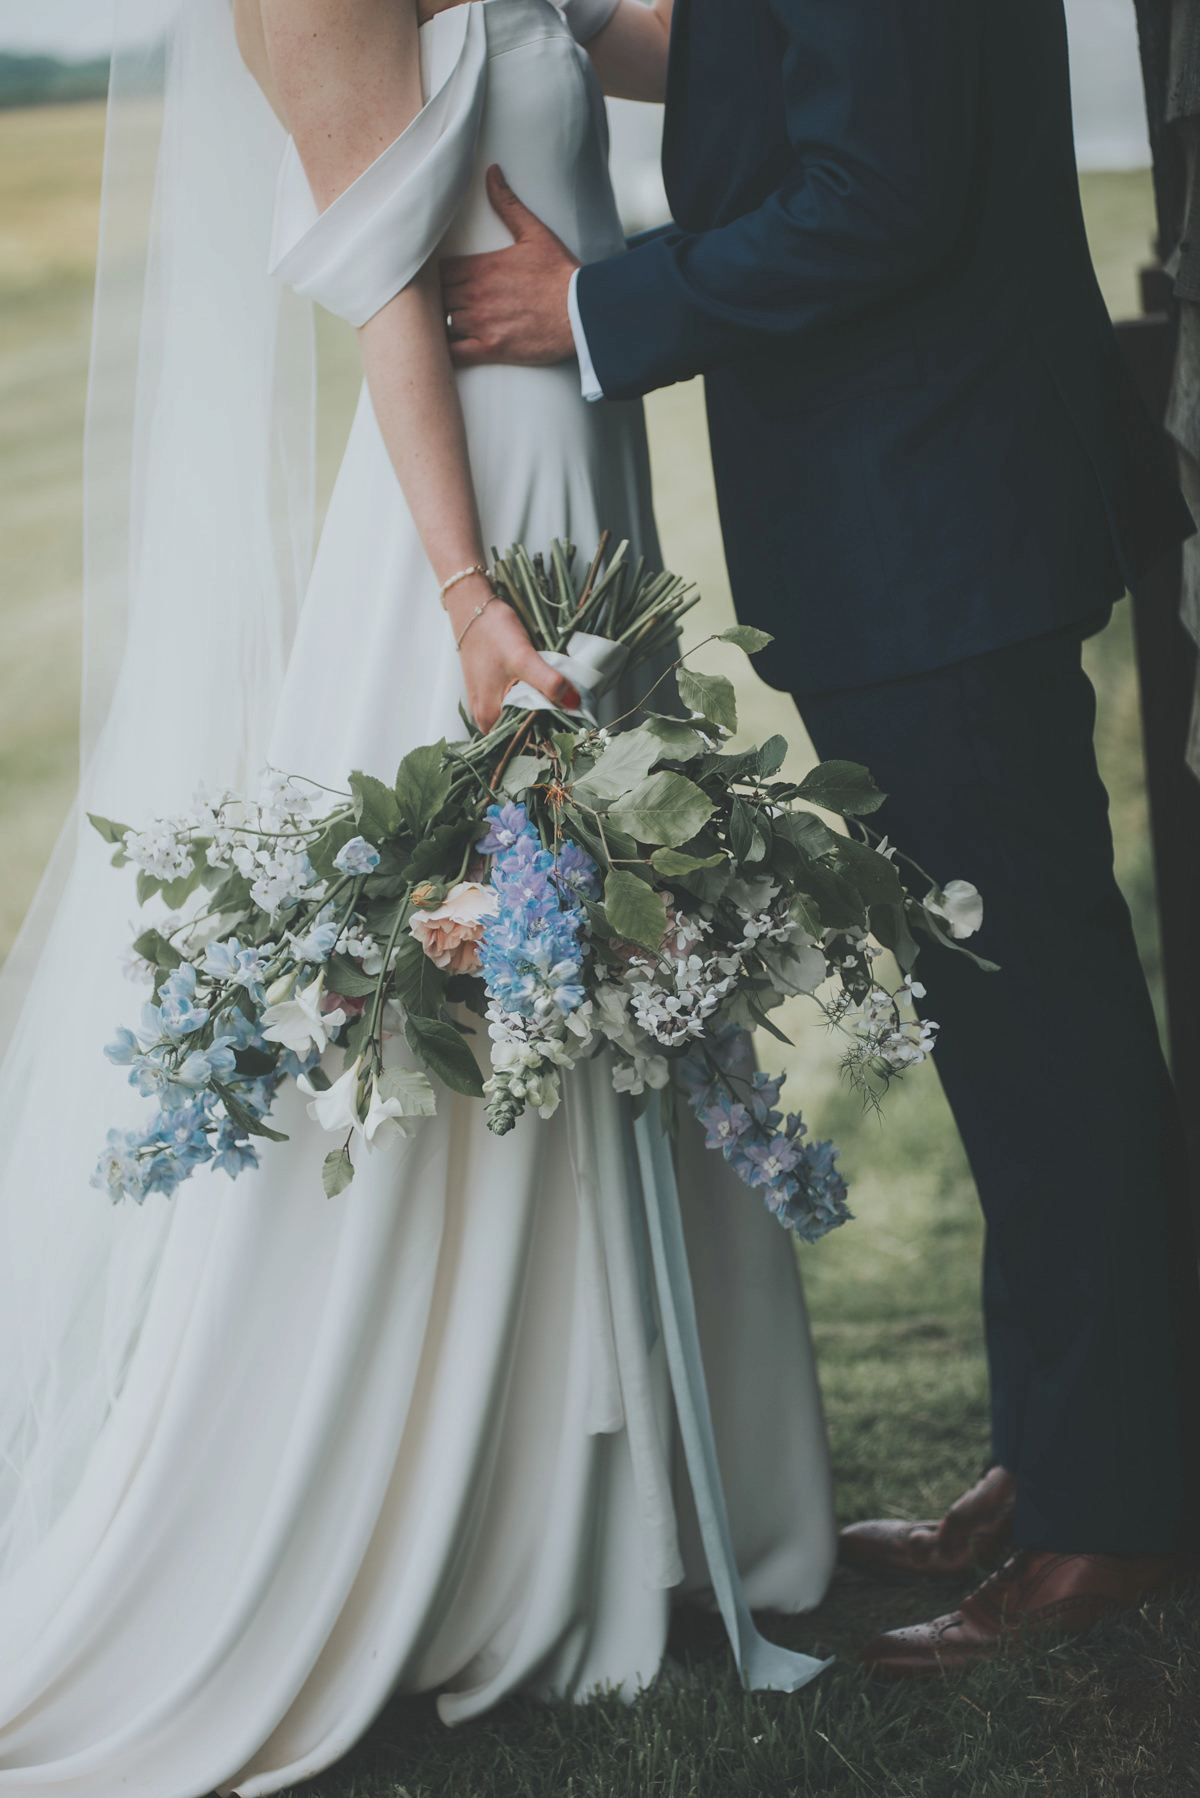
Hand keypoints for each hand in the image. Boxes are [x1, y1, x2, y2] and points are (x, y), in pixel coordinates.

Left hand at [441, 166, 578, 368]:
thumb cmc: (560, 274)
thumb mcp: (535, 233)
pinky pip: (454, 353)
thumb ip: (508, 204)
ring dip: (443, 325)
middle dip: (440, 300)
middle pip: (437, 297)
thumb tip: (493, 173)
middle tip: (445, 304)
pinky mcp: (491, 349)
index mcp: (482, 266)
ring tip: (448, 326)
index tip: (447, 281)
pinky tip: (449, 349)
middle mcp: (476, 294)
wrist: (582, 312)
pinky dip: (447, 352)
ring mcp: (482, 323)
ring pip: (443, 324)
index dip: (440, 276)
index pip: (440, 270)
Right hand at [446, 577, 579, 731]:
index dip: (549, 736)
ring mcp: (486, 703)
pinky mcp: (491, 691)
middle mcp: (484, 716)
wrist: (473, 607)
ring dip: (539, 710)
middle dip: (546, 723)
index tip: (571, 728)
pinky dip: (530, 699)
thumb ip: (549, 683)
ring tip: (561, 701)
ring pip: (520, 716)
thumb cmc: (492, 632)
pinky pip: (514, 704)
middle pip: (522, 731)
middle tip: (571, 713)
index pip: (524, 741)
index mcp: (489, 717)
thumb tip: (574, 703)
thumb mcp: (524, 658)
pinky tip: (542, 690)